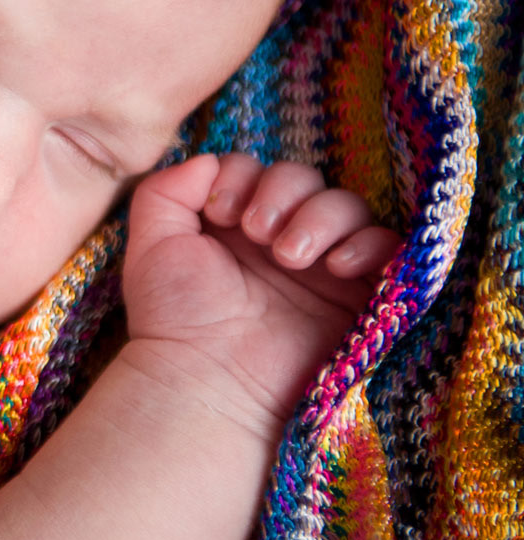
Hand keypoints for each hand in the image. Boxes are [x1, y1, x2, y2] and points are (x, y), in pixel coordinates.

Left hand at [118, 153, 401, 435]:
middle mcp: (279, 238)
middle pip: (304, 178)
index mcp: (233, 223)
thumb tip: (208, 160)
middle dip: (282, 193)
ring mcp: (321, 265)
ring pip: (347, 205)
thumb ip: (165, 191)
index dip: (242, 177)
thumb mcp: (152, 245)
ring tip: (289, 256)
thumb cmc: (175, 317)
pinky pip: (387, 246)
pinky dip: (368, 243)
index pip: (256, 169)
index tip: (220, 212)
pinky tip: (335, 266)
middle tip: (257, 234)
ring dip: (320, 217)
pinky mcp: (359, 294)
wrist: (208, 379)